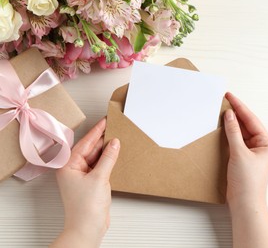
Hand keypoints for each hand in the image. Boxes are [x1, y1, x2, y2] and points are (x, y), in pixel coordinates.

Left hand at [51, 118, 119, 247]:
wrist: (88, 228)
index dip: (96, 131)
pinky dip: (107, 160)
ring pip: (96, 157)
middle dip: (102, 139)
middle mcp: (73, 169)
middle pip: (90, 149)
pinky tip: (115, 154)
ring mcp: (82, 176)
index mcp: (68, 165)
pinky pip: (99, 166)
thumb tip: (114, 143)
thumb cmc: (85, 208)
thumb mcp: (99, 178)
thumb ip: (108, 158)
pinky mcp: (90, 183)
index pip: (85, 143)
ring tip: (118, 138)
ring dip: (106, 150)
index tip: (106, 121)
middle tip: (115, 127)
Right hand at [224, 92, 267, 208]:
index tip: (229, 96)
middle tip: (224, 100)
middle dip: (236, 113)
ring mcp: (253, 152)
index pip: (251, 120)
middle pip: (247, 124)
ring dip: (232, 122)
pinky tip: (223, 127)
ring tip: (222, 110)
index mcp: (267, 143)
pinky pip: (237, 140)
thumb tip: (229, 115)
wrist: (245, 203)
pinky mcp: (244, 158)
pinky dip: (230, 133)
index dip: (240, 107)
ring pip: (241, 132)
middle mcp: (262, 146)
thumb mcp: (239, 153)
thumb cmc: (248, 182)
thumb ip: (233, 132)